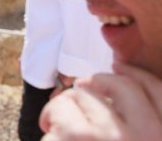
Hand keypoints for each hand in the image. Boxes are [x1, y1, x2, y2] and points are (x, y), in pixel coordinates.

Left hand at [40, 63, 161, 139]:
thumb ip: (135, 123)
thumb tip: (116, 92)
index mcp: (160, 136)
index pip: (158, 92)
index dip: (137, 74)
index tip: (119, 67)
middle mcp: (147, 134)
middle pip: (119, 85)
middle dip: (94, 84)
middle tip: (78, 90)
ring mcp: (113, 135)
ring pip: (82, 94)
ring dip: (64, 108)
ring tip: (59, 130)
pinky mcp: (77, 136)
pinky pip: (57, 109)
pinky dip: (48, 120)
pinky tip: (50, 135)